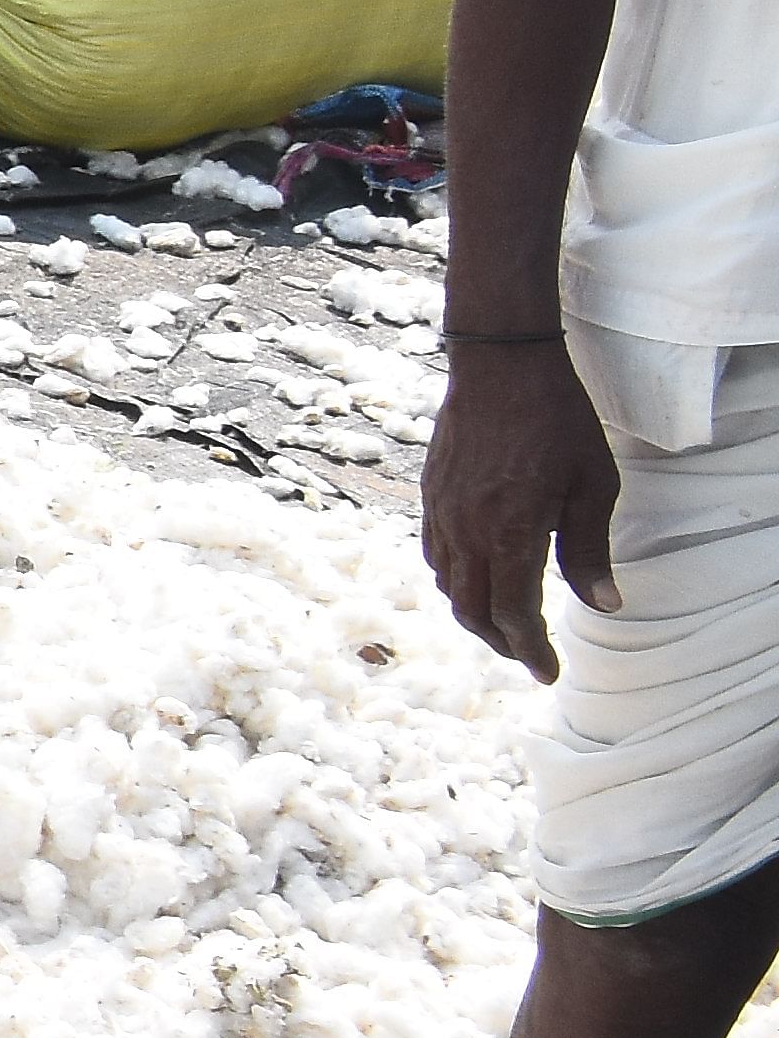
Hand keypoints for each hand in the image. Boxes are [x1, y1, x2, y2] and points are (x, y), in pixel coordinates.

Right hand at [425, 338, 624, 678]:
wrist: (500, 366)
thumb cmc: (556, 421)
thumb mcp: (593, 486)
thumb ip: (589, 550)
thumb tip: (604, 605)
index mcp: (510, 532)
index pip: (514, 614)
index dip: (531, 650)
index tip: (549, 672)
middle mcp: (467, 530)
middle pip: (472, 610)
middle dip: (501, 642)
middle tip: (529, 656)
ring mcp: (443, 512)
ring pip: (449, 585)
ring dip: (475, 614)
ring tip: (504, 623)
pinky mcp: (432, 494)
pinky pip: (437, 554)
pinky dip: (456, 580)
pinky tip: (477, 576)